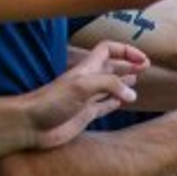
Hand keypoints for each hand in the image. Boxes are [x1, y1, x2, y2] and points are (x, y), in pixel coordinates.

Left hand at [28, 42, 146, 148]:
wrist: (31, 125)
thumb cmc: (52, 102)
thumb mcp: (82, 86)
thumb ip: (109, 85)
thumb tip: (132, 94)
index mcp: (87, 69)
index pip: (108, 50)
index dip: (125, 51)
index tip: (142, 60)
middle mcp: (88, 81)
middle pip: (111, 67)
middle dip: (128, 65)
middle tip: (145, 67)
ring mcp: (87, 98)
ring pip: (110, 86)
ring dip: (123, 83)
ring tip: (136, 81)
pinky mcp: (85, 114)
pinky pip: (105, 106)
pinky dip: (116, 102)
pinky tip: (123, 103)